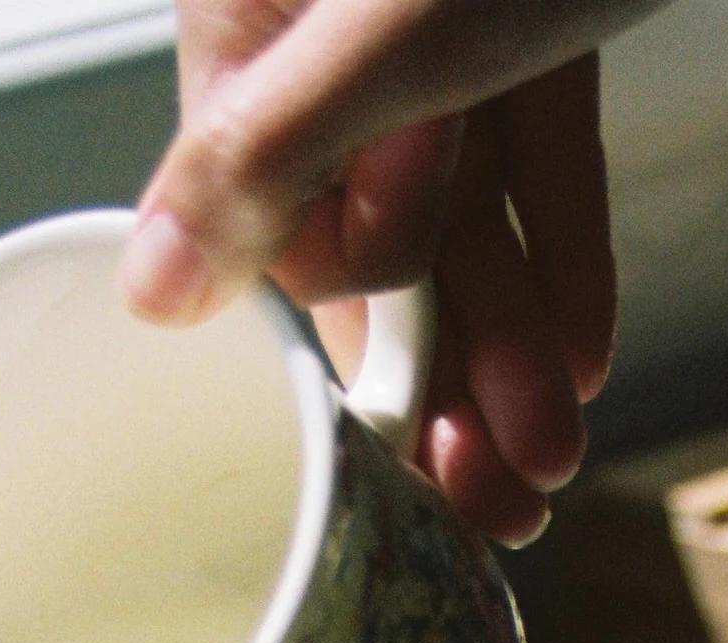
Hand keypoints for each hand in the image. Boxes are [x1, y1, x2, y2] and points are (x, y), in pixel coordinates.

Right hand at [122, 3, 655, 540]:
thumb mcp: (380, 20)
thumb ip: (265, 153)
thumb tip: (148, 294)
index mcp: (251, 27)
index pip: (270, 234)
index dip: (350, 335)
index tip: (399, 429)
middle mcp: (324, 39)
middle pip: (373, 250)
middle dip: (440, 384)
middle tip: (484, 509)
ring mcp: (429, 28)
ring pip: (465, 223)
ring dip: (511, 351)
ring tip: (551, 460)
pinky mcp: (527, 22)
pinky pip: (536, 163)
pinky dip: (560, 255)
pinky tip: (579, 359)